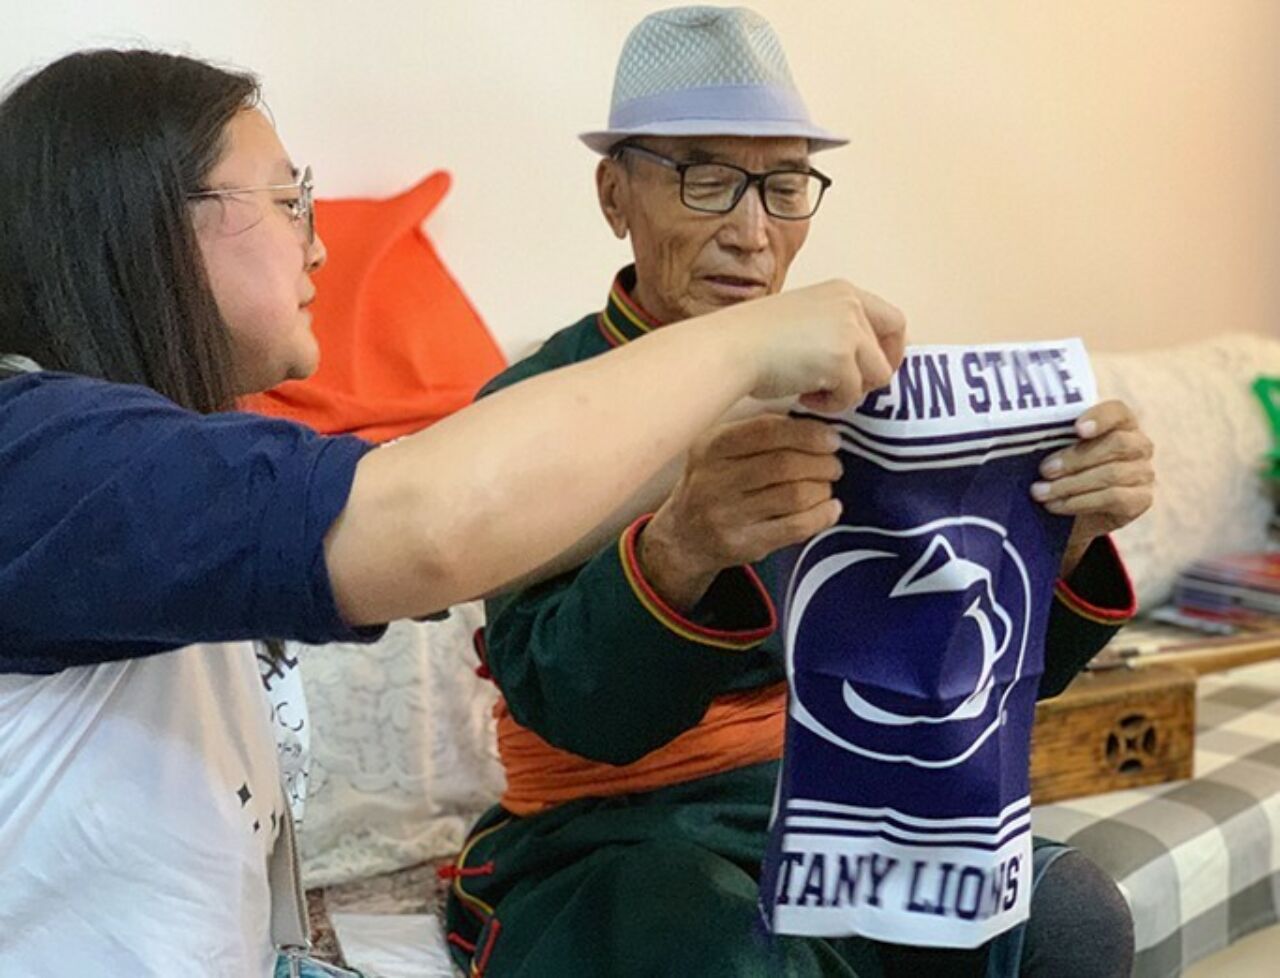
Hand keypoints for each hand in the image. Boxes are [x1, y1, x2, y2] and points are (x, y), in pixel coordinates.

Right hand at [638, 415, 843, 610]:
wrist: (683, 536)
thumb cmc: (714, 484)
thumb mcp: (720, 450)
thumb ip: (759, 433)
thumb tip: (816, 425)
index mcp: (710, 447)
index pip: (766, 431)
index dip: (807, 433)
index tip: (830, 438)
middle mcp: (713, 481)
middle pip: (784, 465)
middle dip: (821, 462)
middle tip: (833, 464)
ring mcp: (726, 516)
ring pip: (794, 496)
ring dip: (822, 488)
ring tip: (826, 485)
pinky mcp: (743, 545)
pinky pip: (795, 527)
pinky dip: (822, 515)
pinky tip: (830, 508)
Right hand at [726, 279, 906, 410]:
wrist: (733, 347)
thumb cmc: (754, 339)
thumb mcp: (804, 320)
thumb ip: (834, 332)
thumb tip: (858, 363)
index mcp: (843, 292)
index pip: (891, 319)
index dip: (888, 348)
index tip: (871, 369)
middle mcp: (852, 305)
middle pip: (893, 346)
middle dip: (876, 372)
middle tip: (849, 389)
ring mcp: (850, 331)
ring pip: (877, 375)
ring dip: (850, 391)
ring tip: (815, 392)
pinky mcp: (843, 360)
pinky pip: (852, 394)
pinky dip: (831, 403)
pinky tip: (804, 397)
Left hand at [1031, 400, 1154, 576]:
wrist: (1072, 517)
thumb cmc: (1061, 473)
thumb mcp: (1055, 452)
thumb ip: (1051, 438)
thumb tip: (1022, 430)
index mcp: (1120, 423)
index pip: (1118, 411)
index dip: (1100, 417)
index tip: (1077, 429)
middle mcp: (1138, 445)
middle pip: (1115, 444)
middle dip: (1074, 459)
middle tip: (1043, 471)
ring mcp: (1144, 472)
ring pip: (1112, 474)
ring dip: (1070, 485)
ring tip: (1040, 493)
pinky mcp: (1141, 499)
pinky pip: (1114, 497)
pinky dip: (1080, 502)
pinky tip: (1056, 506)